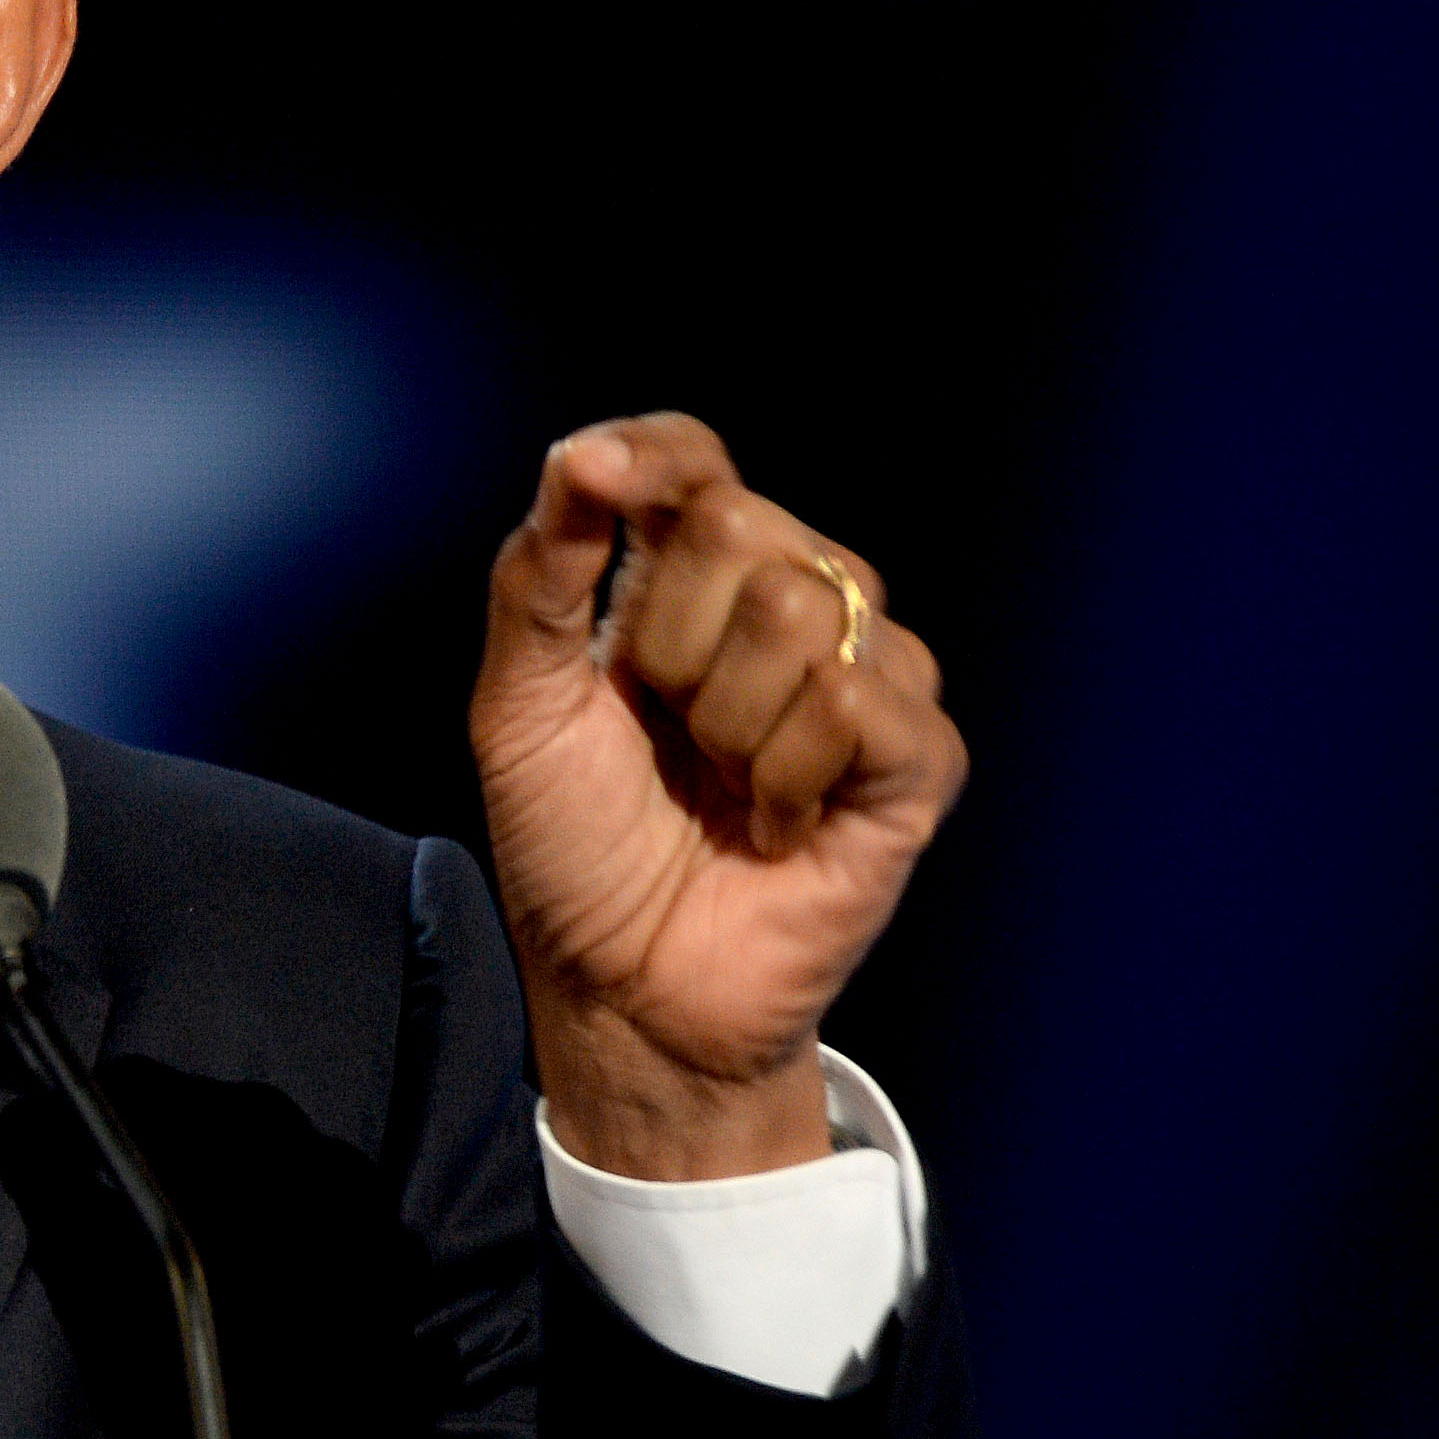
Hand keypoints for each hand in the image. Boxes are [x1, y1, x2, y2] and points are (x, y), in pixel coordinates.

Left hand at [472, 413, 965, 1180]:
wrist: (621, 986)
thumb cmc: (573, 847)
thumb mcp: (521, 702)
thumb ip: (544, 569)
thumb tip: (584, 452)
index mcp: (686, 577)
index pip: (694, 455)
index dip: (653, 456)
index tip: (594, 485)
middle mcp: (790, 602)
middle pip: (741, 525)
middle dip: (668, 643)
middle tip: (664, 733)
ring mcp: (867, 673)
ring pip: (804, 609)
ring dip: (726, 721)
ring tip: (720, 786)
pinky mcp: (918, 757)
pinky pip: (859, 700)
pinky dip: (788, 775)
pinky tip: (774, 825)